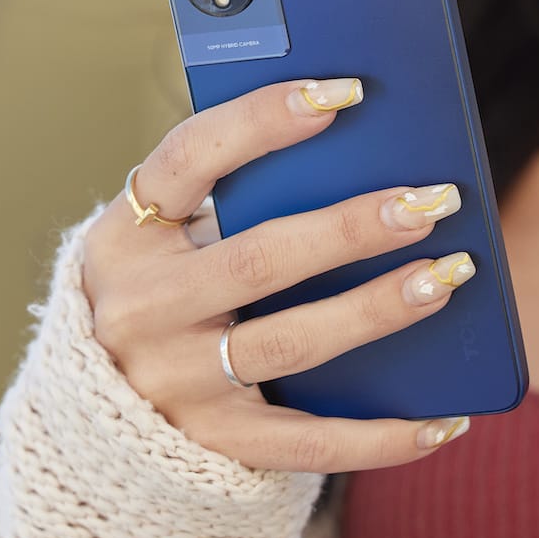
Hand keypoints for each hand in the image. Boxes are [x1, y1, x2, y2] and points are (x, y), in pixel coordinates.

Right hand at [81, 77, 475, 473]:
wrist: (91, 415)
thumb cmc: (160, 291)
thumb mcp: (163, 238)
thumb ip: (231, 198)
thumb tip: (361, 152)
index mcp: (126, 236)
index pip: (189, 159)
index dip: (262, 121)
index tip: (343, 92)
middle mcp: (141, 310)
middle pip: (259, 259)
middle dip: (352, 227)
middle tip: (431, 201)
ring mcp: (176, 384)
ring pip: (292, 343)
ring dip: (378, 309)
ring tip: (448, 276)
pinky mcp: (215, 445)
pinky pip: (309, 444)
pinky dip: (383, 437)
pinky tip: (447, 419)